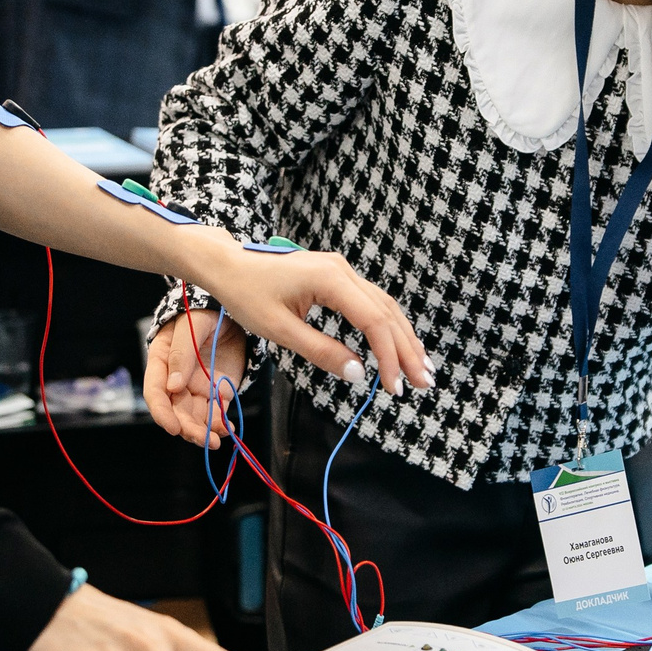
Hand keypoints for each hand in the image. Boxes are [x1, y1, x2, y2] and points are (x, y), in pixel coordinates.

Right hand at [146, 307, 251, 447]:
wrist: (229, 311)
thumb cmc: (202, 312)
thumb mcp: (191, 326)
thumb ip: (182, 353)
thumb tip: (174, 386)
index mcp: (161, 362)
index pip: (156, 392)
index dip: (162, 412)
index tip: (173, 427)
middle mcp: (176, 380)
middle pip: (177, 411)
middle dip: (188, 428)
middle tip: (205, 439)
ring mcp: (196, 388)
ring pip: (195, 417)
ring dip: (204, 431)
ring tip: (217, 440)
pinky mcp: (216, 392)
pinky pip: (216, 413)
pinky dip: (221, 424)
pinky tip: (229, 429)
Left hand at [150, 235, 428, 432]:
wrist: (227, 264)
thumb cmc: (246, 294)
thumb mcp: (280, 330)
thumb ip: (321, 351)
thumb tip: (360, 374)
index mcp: (330, 280)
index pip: (373, 321)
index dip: (389, 356)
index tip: (394, 386)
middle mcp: (343, 270)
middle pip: (387, 313)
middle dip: (407, 350)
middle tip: (424, 383)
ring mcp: (342, 271)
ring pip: (384, 306)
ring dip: (403, 338)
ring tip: (420, 368)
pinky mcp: (336, 276)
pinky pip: (371, 302)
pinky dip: (387, 326)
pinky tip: (396, 345)